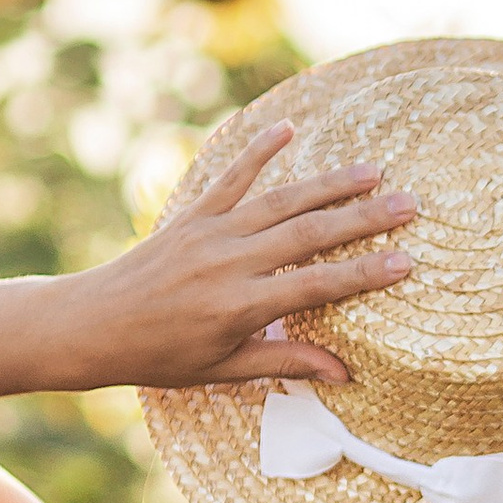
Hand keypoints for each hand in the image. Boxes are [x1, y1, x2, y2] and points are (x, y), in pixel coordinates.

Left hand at [93, 122, 414, 386]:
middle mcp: (228, 263)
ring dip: (328, 184)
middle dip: (362, 218)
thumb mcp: (222, 369)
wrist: (93, 324)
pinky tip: (289, 128)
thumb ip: (284, 361)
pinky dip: (259, 151)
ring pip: (279, 201)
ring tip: (373, 172)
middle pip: (307, 235)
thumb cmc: (159, 356)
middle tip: (409, 204)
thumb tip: (343, 374)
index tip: (405, 262)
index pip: (315, 287)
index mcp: (239, 307)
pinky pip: (231, 178)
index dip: (363, 274)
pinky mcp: (191, 215)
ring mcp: (209, 233)